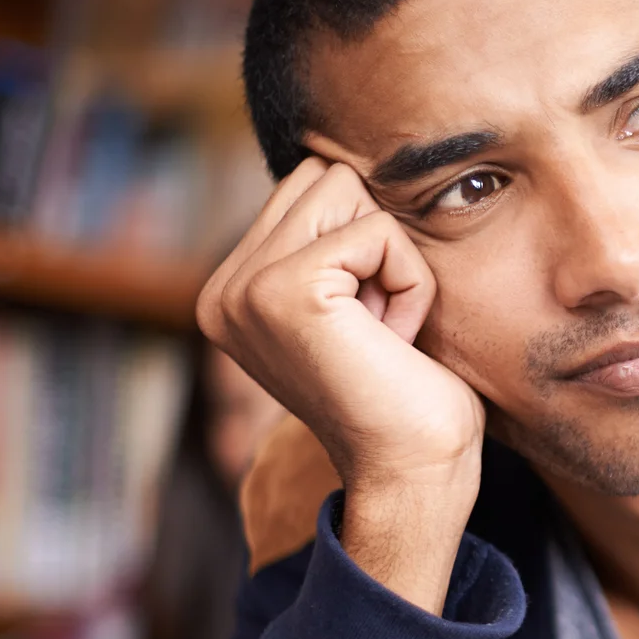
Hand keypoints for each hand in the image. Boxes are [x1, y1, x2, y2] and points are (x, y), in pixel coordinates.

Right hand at [199, 159, 483, 609]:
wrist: (415, 472)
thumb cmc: (407, 393)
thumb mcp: (356, 303)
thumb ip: (330, 244)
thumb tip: (338, 166)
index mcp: (231, 292)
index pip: (310, 186)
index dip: (367, 242)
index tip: (368, 324)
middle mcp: (223, 290)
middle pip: (326, 176)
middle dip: (378, 242)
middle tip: (379, 328)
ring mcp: (244, 290)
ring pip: (349, 190)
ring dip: (395, 260)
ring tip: (382, 332)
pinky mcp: (284, 290)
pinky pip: (380, 230)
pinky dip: (409, 282)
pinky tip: (392, 341)